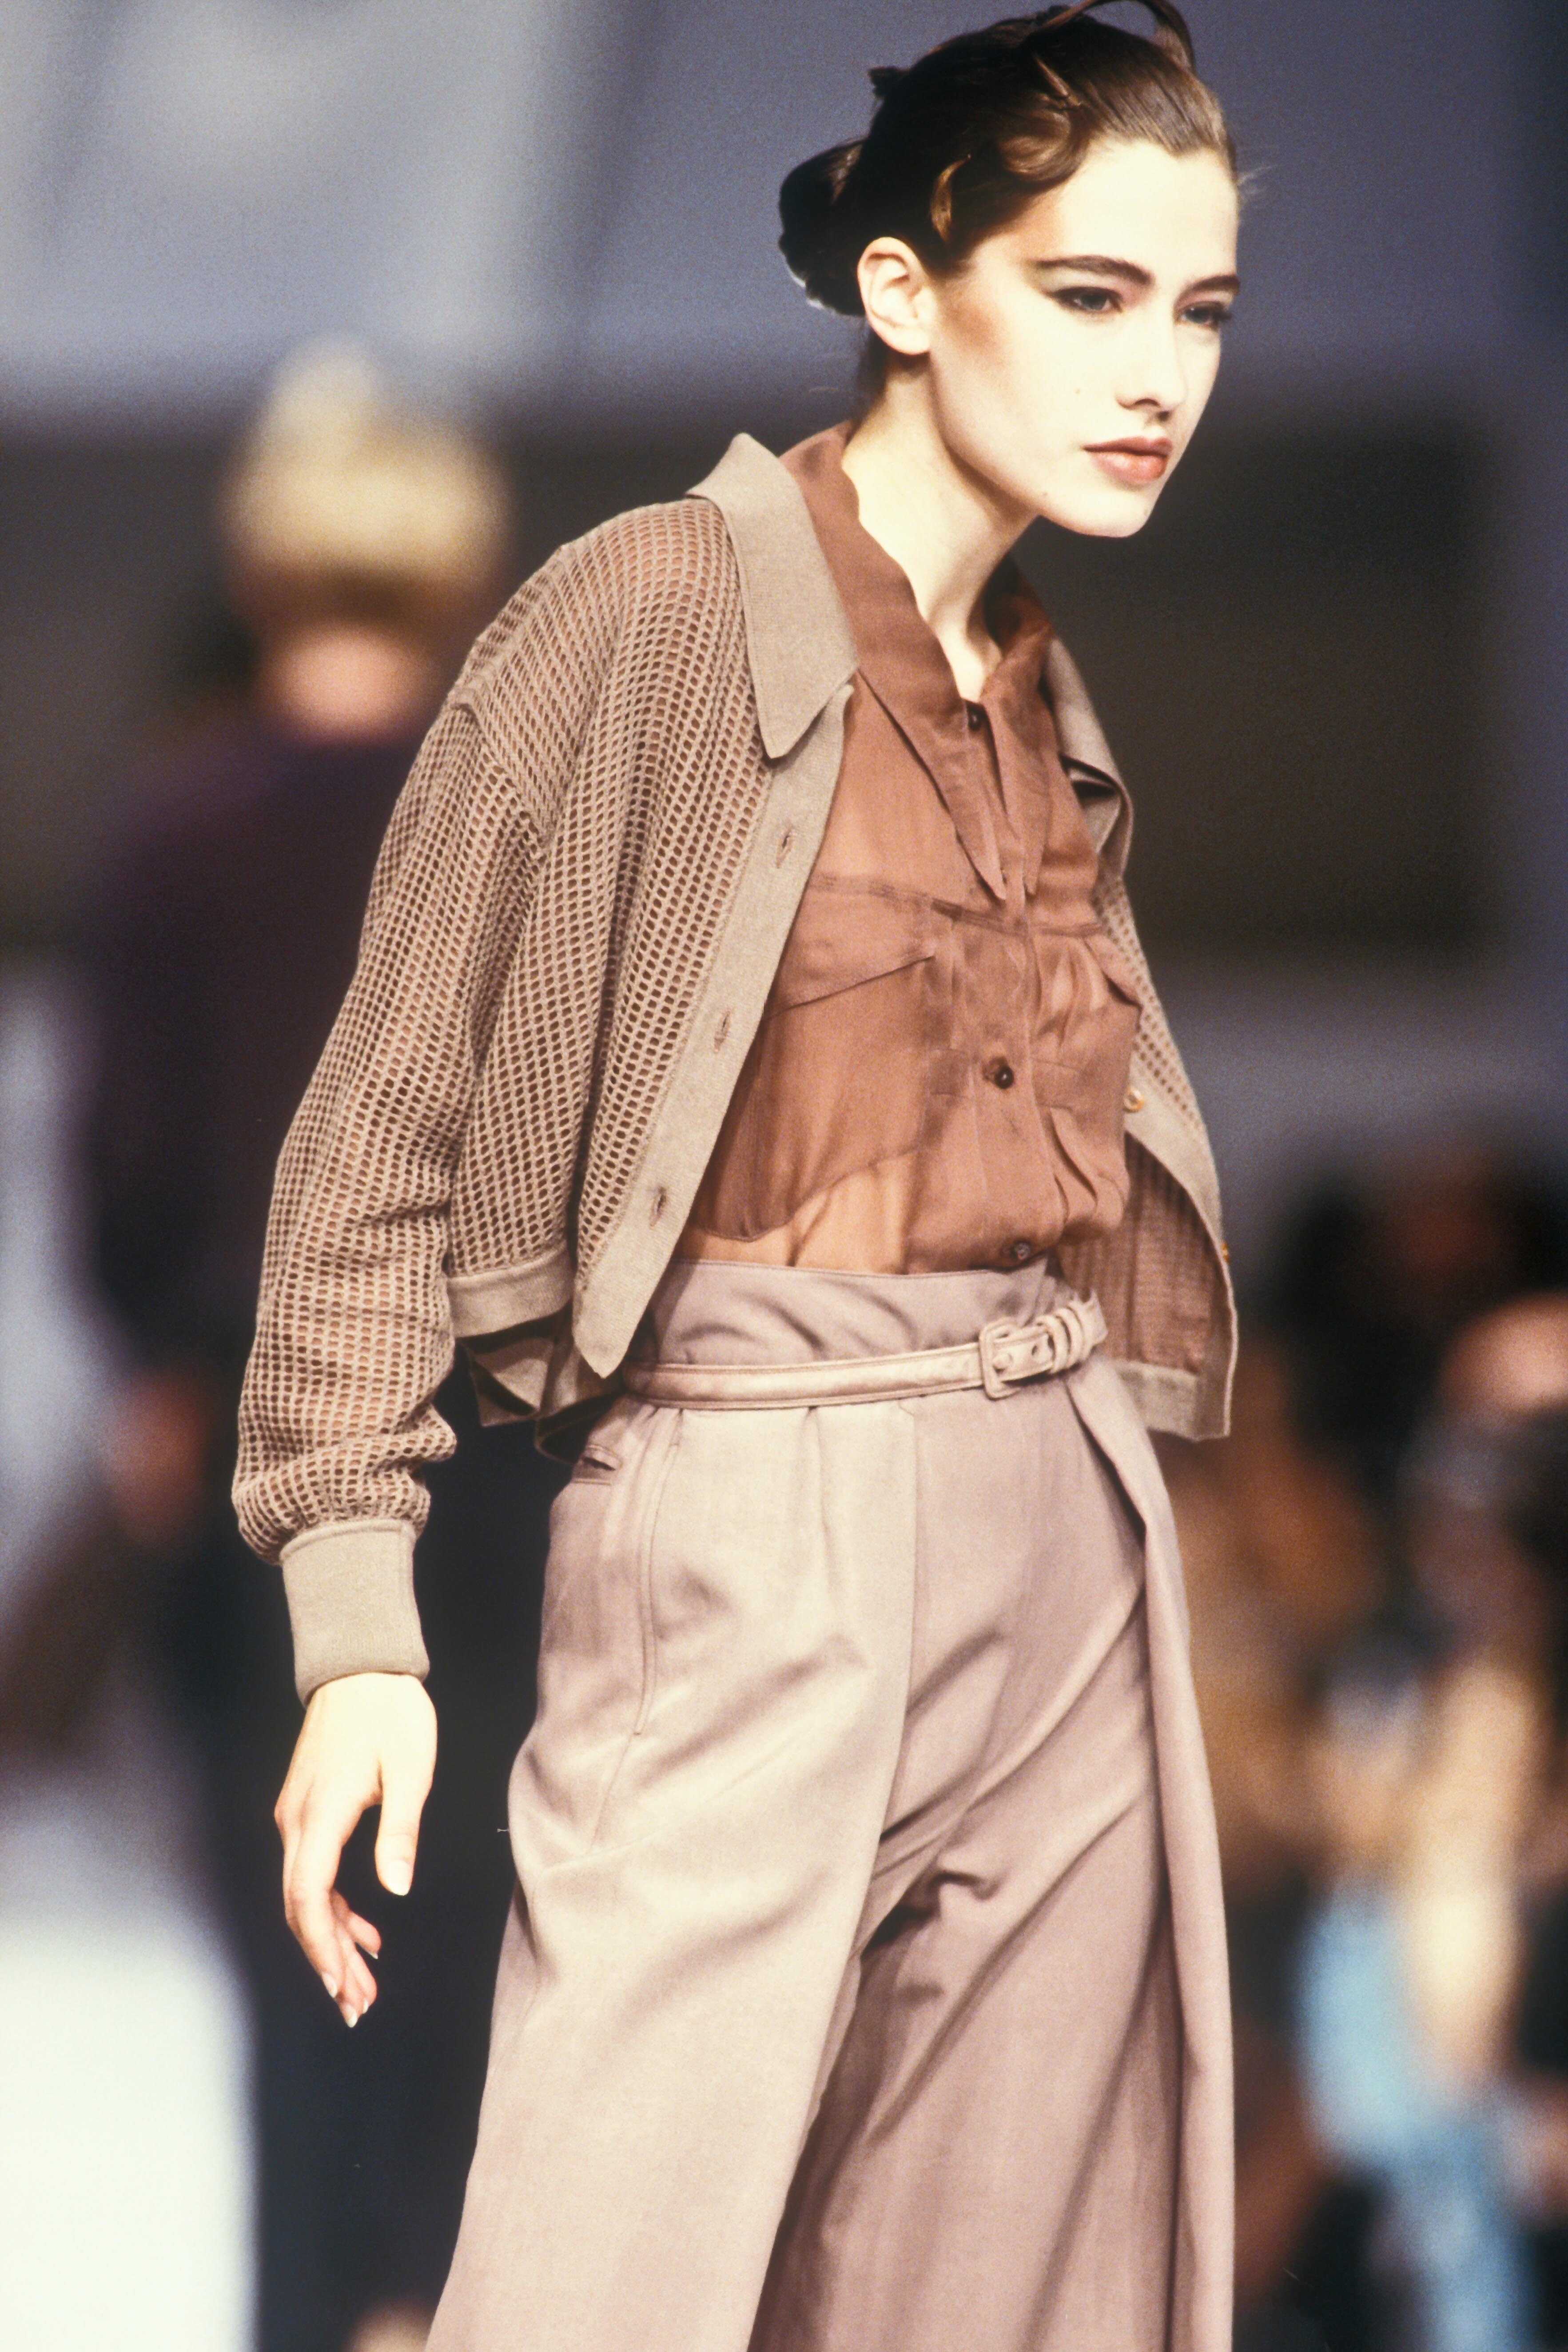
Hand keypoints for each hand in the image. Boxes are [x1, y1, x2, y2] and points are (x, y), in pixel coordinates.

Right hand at [274, 1672, 436, 2025]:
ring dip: (331, 1940)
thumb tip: (396, 1886)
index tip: (341, 1988)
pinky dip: (333, 1908)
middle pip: (300, 1907)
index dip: (321, 1947)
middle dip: (326, 1961)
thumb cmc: (390, 1711)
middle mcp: (297, 1821)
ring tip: (363, 1982)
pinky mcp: (307, 1811)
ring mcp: (297, 1816)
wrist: (362, 1666)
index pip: (308, 1896)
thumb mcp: (409, 1767)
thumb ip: (400, 1829)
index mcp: (321, 1813)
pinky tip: (362, 1931)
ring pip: (305, 1895)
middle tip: (357, 2005)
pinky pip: (312, 1873)